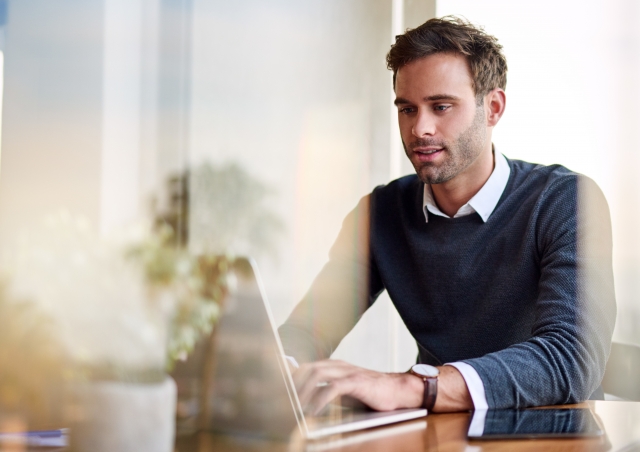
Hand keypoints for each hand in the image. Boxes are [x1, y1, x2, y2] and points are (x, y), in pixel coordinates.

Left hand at [293, 359, 422, 414]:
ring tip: (296, 407)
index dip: (290, 377)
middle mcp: (338, 365)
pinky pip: (333, 387)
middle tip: (284, 402)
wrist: (398, 391)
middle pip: (307, 369)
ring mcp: (347, 371)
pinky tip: (314, 410)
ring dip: (303, 391)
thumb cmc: (370, 394)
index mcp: (333, 366)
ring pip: (317, 374)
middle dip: (293, 384)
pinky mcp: (357, 381)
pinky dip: (320, 398)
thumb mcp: (343, 393)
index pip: (305, 367)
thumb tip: (304, 403)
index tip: (277, 390)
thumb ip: (325, 393)